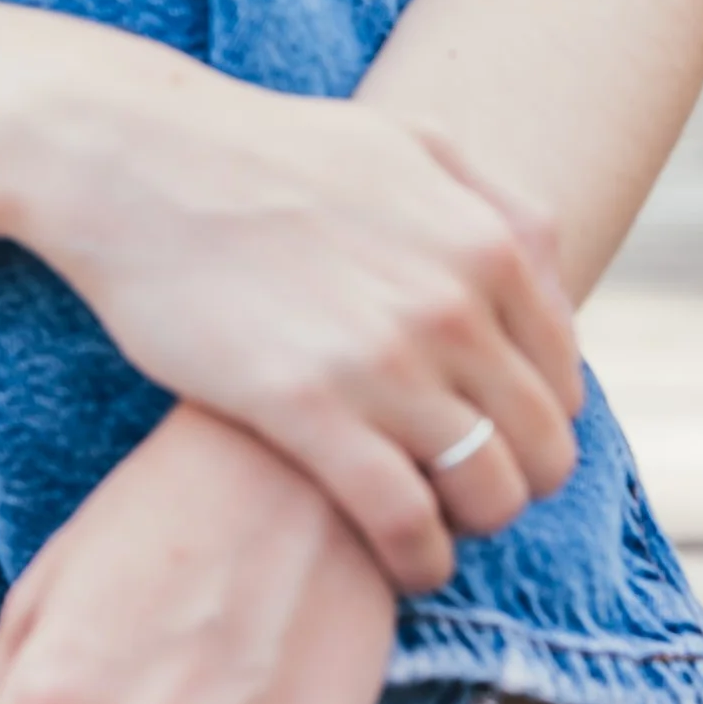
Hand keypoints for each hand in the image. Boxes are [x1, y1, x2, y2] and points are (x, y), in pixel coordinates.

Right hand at [9, 54, 582, 590]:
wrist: (138, 160)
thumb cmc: (267, 153)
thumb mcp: (407, 141)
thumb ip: (497, 203)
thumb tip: (551, 286)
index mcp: (488, 244)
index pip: (563, 385)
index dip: (532, 430)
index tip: (487, 444)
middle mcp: (454, 304)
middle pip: (541, 450)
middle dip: (512, 487)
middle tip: (457, 496)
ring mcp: (384, 359)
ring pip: (488, 495)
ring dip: (468, 529)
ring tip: (428, 529)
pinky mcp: (307, 407)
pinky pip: (405, 522)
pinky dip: (416, 561)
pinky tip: (397, 562)